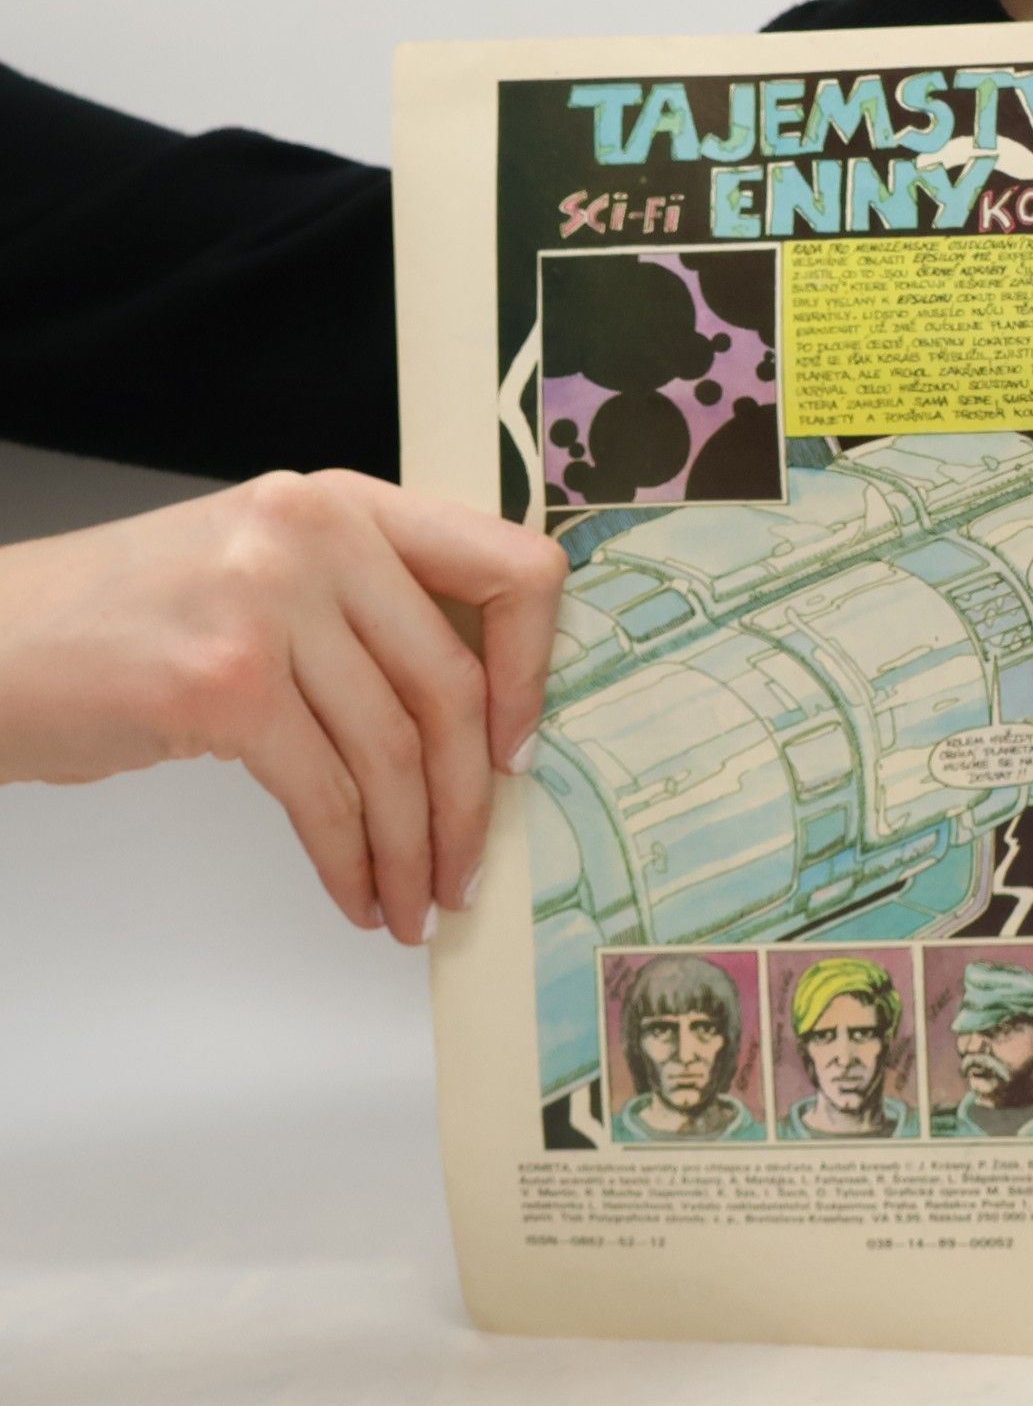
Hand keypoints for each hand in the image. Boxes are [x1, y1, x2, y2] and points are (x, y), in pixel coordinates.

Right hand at [0, 470, 566, 944]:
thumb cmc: (124, 626)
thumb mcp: (265, 577)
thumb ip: (367, 614)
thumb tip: (477, 725)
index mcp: (346, 503)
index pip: (512, 566)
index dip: (535, 670)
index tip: (518, 748)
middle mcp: (316, 533)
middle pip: (451, 687)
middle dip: (468, 802)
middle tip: (465, 869)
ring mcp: (267, 602)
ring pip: (394, 752)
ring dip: (412, 849)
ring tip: (413, 902)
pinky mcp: (223, 682)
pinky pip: (327, 795)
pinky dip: (352, 860)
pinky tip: (355, 894)